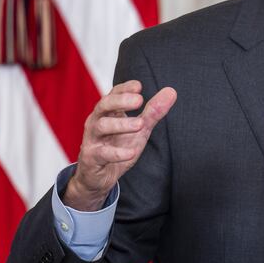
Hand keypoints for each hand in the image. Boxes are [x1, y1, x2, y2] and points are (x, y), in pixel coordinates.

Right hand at [62, 80, 176, 210]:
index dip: (125, 88)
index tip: (139, 86)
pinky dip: (117, 153)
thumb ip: (154, 111)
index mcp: (108, 112)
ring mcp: (92, 140)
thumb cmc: (119, 145)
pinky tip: (131, 153)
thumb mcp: (140, 128)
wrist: (99, 176)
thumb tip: (171, 91)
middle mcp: (97, 122)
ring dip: (121, 124)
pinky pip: (102, 153)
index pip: (113, 94)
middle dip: (120, 101)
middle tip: (139, 100)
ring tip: (140, 124)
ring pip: (101, 126)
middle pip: (103, 105)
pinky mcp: (92, 158)